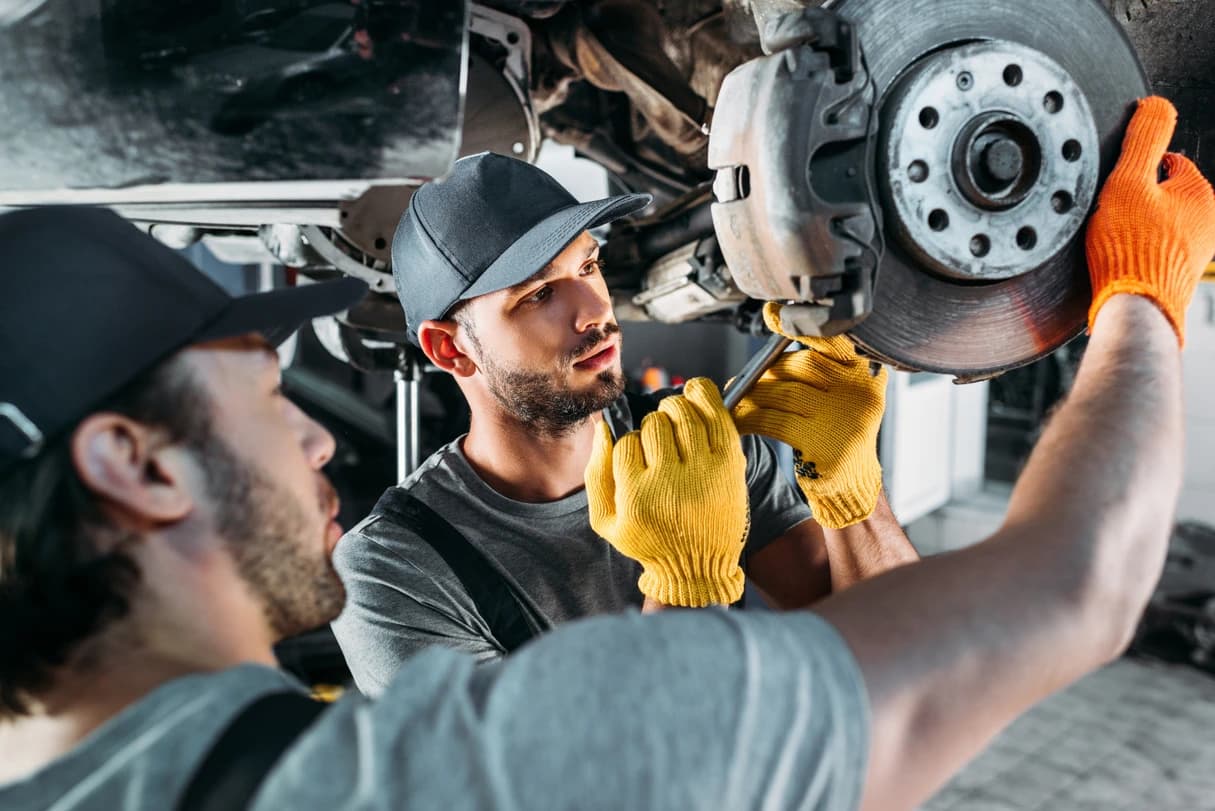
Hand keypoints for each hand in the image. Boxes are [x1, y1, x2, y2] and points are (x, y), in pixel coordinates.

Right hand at [585, 378, 748, 606]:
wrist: (699, 567)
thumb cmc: (650, 541)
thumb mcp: (607, 521)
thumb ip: (597, 474)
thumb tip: (602, 427)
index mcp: (637, 498)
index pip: (626, 444)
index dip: (631, 445)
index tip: (640, 459)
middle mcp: (670, 483)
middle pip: (654, 425)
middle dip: (653, 426)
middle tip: (660, 441)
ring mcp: (704, 473)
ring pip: (682, 414)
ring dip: (675, 409)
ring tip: (675, 419)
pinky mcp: (730, 465)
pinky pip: (716, 416)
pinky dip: (704, 396)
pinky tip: (695, 394)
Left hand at [731, 302, 885, 528]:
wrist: (850, 485)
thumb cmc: (835, 435)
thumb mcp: (839, 398)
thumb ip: (819, 372)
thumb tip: (772, 347)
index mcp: (867, 377)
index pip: (835, 342)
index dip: (803, 327)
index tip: (774, 315)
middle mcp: (860, 395)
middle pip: (804, 365)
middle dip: (768, 370)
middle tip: (745, 379)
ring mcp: (844, 421)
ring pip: (786, 392)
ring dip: (755, 394)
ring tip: (738, 399)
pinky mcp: (823, 446)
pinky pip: (775, 421)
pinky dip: (752, 418)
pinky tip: (740, 420)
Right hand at [1087, 96, 1214, 345]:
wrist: (1133, 309)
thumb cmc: (1130, 251)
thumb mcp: (1128, 181)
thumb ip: (1144, 139)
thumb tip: (1157, 105)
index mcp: (1201, 194)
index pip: (1165, 161)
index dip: (1134, 171)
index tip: (1117, 189)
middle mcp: (1207, 222)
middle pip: (1160, 193)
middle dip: (1135, 201)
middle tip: (1112, 216)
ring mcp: (1194, 250)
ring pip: (1156, 222)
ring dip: (1135, 227)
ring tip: (1114, 240)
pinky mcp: (1178, 273)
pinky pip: (1153, 249)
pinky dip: (1136, 251)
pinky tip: (1120, 259)